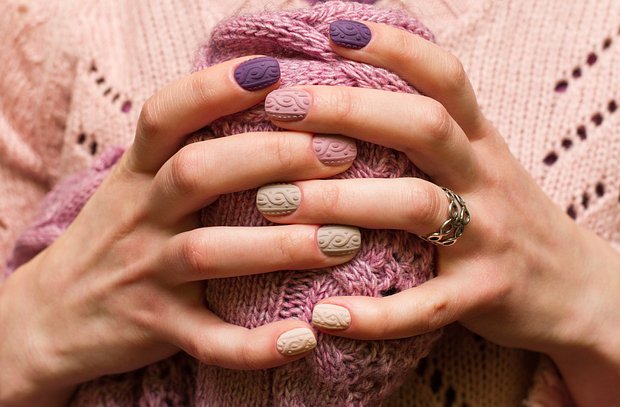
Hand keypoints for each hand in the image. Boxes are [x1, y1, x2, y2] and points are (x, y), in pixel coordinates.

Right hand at [0, 56, 357, 405]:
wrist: (49, 317)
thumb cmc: (114, 237)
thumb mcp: (133, 184)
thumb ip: (181, 149)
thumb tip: (263, 103)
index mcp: (136, 174)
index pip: (167, 116)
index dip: (214, 89)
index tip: (272, 74)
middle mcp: (139, 216)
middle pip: (197, 173)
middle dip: (271, 158)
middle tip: (341, 154)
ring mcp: (146, 275)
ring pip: (208, 253)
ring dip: (280, 246)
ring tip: (344, 240)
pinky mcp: (157, 330)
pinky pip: (209, 341)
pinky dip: (256, 345)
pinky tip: (306, 337)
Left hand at [261, 22, 619, 405]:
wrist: (576, 289)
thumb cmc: (505, 218)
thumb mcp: (478, 163)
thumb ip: (429, 134)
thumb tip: (349, 98)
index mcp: (480, 142)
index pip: (443, 78)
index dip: (394, 47)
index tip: (333, 33)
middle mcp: (485, 179)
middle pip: (422, 127)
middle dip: (347, 112)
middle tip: (278, 109)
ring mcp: (488, 238)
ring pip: (416, 206)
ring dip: (340, 201)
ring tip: (272, 202)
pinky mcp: (483, 297)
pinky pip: (424, 308)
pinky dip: (373, 314)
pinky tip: (323, 315)